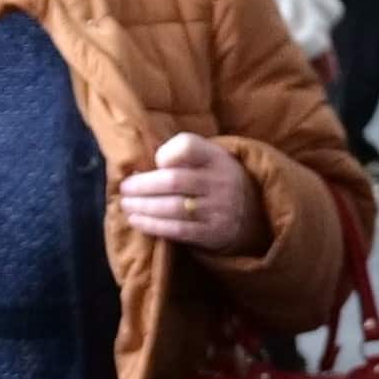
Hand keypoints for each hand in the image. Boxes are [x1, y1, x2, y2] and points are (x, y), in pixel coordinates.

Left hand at [118, 132, 258, 254]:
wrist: (253, 211)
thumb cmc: (215, 178)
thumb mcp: (208, 157)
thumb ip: (181, 155)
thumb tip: (140, 168)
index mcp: (216, 157)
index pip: (188, 146)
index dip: (166, 153)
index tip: (154, 161)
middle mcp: (220, 181)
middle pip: (173, 180)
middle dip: (142, 186)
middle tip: (124, 189)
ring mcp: (219, 209)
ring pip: (173, 207)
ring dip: (143, 207)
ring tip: (127, 205)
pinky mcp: (214, 232)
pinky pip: (178, 230)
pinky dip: (153, 226)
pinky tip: (137, 221)